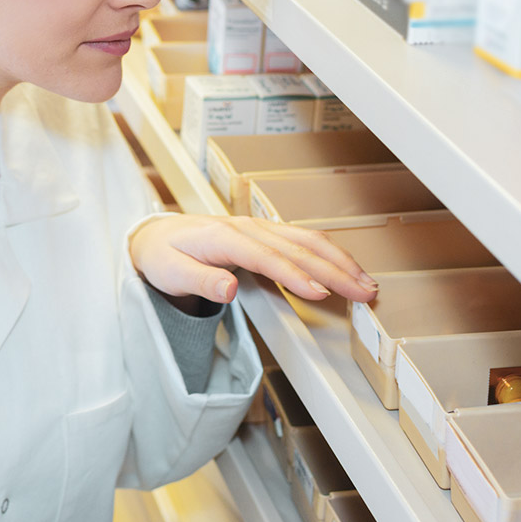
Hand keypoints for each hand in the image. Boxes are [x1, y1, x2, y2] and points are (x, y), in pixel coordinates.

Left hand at [130, 215, 377, 308]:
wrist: (154, 236)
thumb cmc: (161, 255)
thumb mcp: (169, 272)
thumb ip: (199, 280)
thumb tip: (227, 289)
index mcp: (224, 236)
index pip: (268, 258)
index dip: (297, 276)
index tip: (321, 294)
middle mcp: (247, 227)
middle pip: (298, 248)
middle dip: (334, 270)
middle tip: (364, 292)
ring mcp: (258, 228)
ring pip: (308, 240)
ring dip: (340, 260)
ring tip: (367, 282)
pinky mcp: (265, 234)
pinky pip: (303, 241)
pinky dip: (329, 254)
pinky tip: (346, 269)